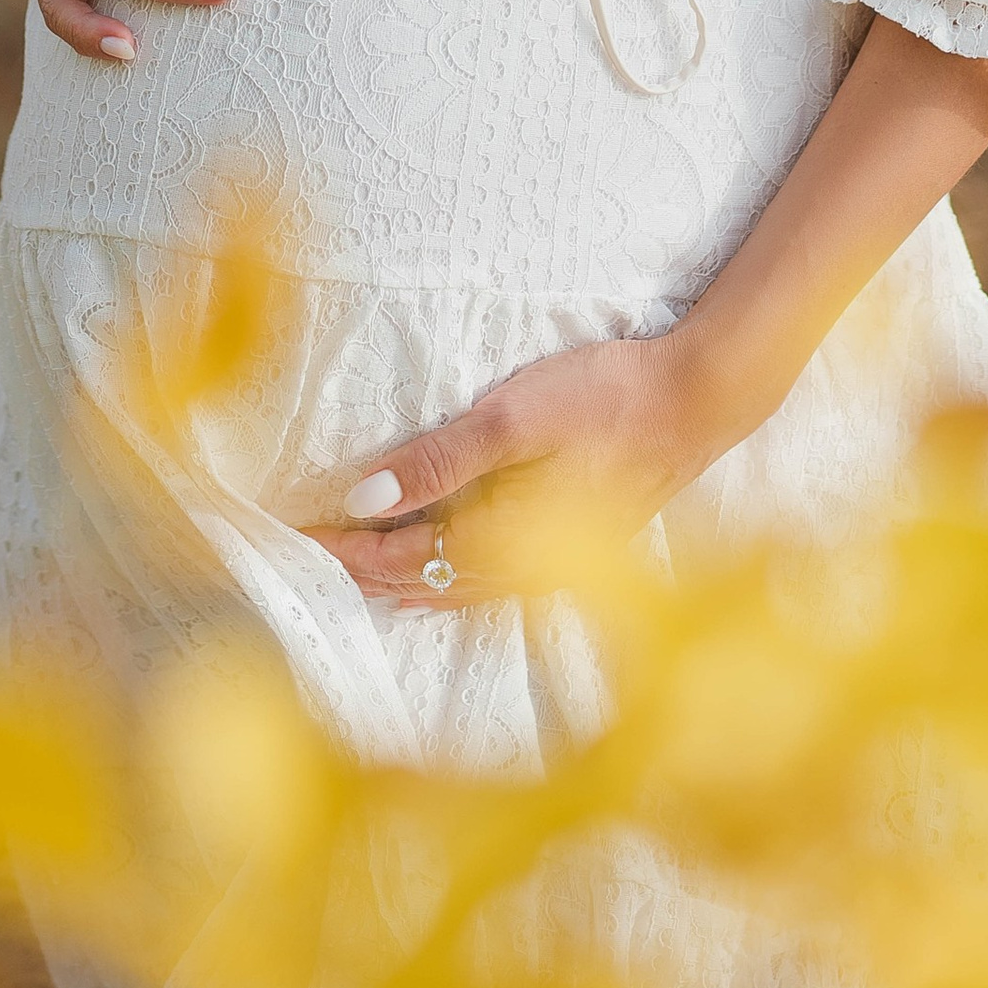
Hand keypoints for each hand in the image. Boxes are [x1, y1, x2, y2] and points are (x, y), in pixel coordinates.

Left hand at [303, 332, 736, 606]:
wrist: (697, 402)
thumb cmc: (607, 398)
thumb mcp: (516, 416)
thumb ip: (441, 460)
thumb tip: (365, 498)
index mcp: (503, 541)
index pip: (398, 557)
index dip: (341, 548)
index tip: (289, 534)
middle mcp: (520, 571)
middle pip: (419, 582)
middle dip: (358, 568)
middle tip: (299, 553)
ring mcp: (546, 566)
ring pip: (450, 589)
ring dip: (395, 577)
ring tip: (345, 566)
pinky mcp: (563, 550)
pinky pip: (482, 583)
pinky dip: (440, 578)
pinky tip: (429, 572)